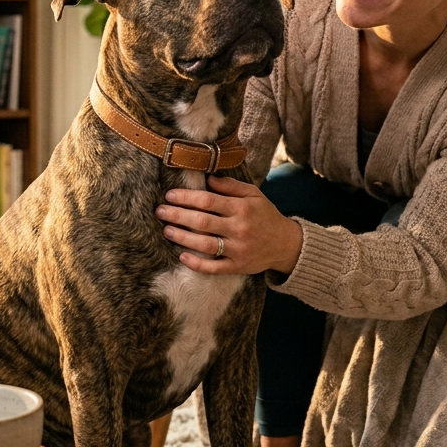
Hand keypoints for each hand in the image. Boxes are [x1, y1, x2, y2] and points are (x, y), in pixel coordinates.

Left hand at [155, 175, 302, 275]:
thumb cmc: (266, 215)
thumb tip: (208, 178)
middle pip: (202, 222)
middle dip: (177, 215)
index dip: (186, 197)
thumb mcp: (254, 195)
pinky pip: (214, 268)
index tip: (170, 195)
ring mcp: (238, 250)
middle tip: (160, 211)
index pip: (208, 201)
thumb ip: (231, 186)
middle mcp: (239, 229)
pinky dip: (196, 264)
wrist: (286, 244)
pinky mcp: (237, 267)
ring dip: (182, 237)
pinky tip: (182, 256)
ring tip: (166, 230)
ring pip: (204, 244)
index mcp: (242, 208)